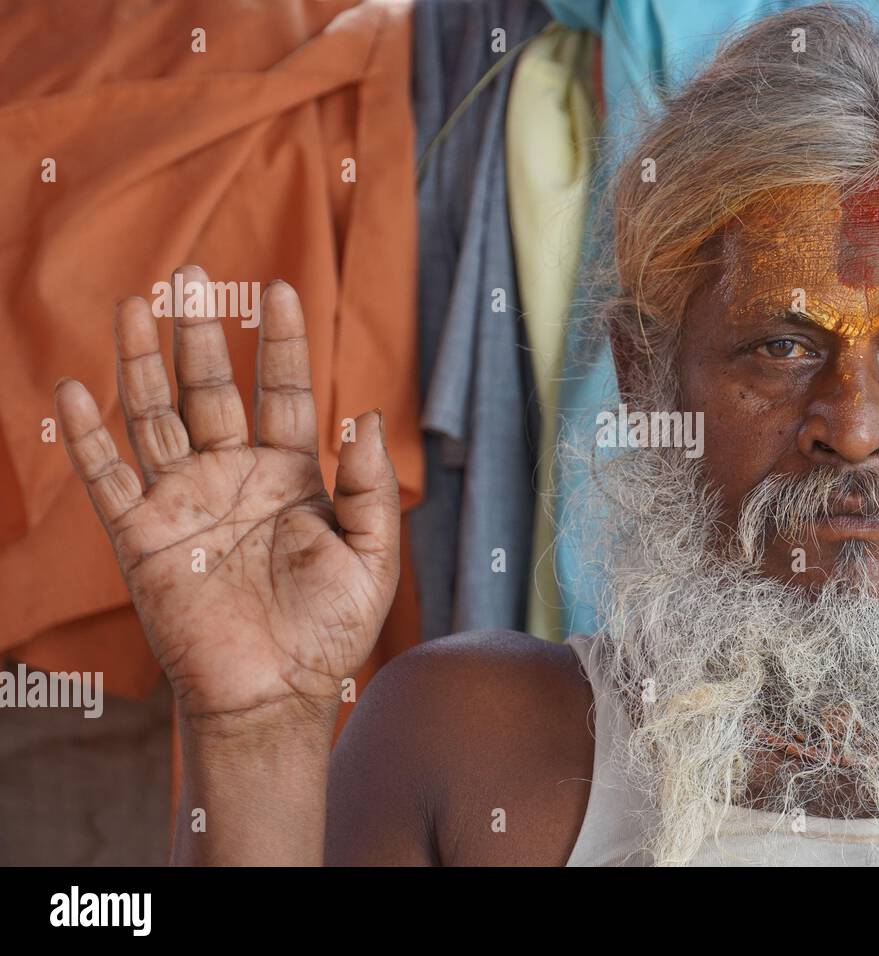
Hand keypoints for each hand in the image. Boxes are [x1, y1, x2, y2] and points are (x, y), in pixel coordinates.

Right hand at [54, 266, 399, 729]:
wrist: (275, 693)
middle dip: (202, 333)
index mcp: (292, 475)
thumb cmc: (331, 630)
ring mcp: (185, 502)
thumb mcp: (372, 556)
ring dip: (142, 362)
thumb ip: (372, 488)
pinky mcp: (143, 537)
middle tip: (194, 274)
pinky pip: (109, 478)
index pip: (284, 392)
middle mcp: (234, 476)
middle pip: (212, 390)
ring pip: (158, 415)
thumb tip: (364, 416)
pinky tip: (73, 387)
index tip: (279, 288)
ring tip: (137, 302)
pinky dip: (88, 437)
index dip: (281, 342)